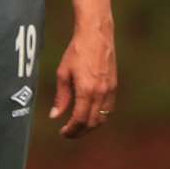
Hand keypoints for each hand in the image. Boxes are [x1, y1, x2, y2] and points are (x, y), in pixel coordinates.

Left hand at [47, 23, 116, 138]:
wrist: (96, 34)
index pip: (80, 119)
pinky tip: (90, 114)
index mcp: (86, 89)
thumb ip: (61, 97)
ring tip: (78, 126)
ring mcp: (110, 89)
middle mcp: (101, 92)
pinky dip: (99, 116)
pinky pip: (109, 108)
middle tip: (69, 133)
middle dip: (80, 131)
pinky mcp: (114, 85)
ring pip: (103, 118)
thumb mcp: (63, 73)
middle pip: (92, 122)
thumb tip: (55, 116)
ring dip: (90, 126)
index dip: (71, 130)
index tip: (63, 132)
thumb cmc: (77, 51)